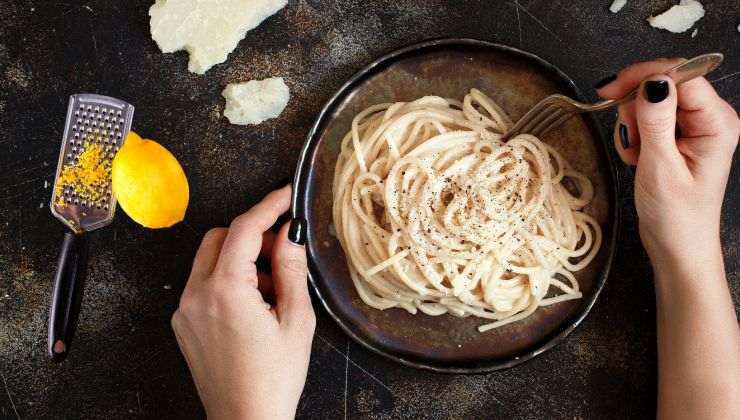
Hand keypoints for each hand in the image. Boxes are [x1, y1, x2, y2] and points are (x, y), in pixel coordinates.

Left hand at [171, 185, 314, 419]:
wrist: (245, 419)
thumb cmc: (274, 379)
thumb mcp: (297, 320)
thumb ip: (292, 269)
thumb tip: (291, 233)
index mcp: (226, 291)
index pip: (244, 229)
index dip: (268, 205)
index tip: (285, 194)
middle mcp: (197, 295)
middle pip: (220, 237)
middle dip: (252, 233)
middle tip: (283, 248)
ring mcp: (186, 310)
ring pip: (209, 259)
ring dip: (240, 257)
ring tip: (272, 287)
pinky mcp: (184, 323)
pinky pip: (203, 283)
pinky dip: (227, 278)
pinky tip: (254, 303)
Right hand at [597, 59, 738, 259]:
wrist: (677, 246)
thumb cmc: (676, 216)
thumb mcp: (660, 166)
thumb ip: (655, 120)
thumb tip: (652, 80)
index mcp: (717, 122)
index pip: (682, 75)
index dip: (645, 76)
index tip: (611, 90)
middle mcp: (709, 118)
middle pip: (665, 83)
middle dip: (636, 104)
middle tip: (628, 135)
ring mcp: (693, 126)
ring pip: (652, 100)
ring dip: (633, 124)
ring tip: (637, 154)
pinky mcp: (677, 136)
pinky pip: (648, 118)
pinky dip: (634, 134)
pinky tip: (638, 157)